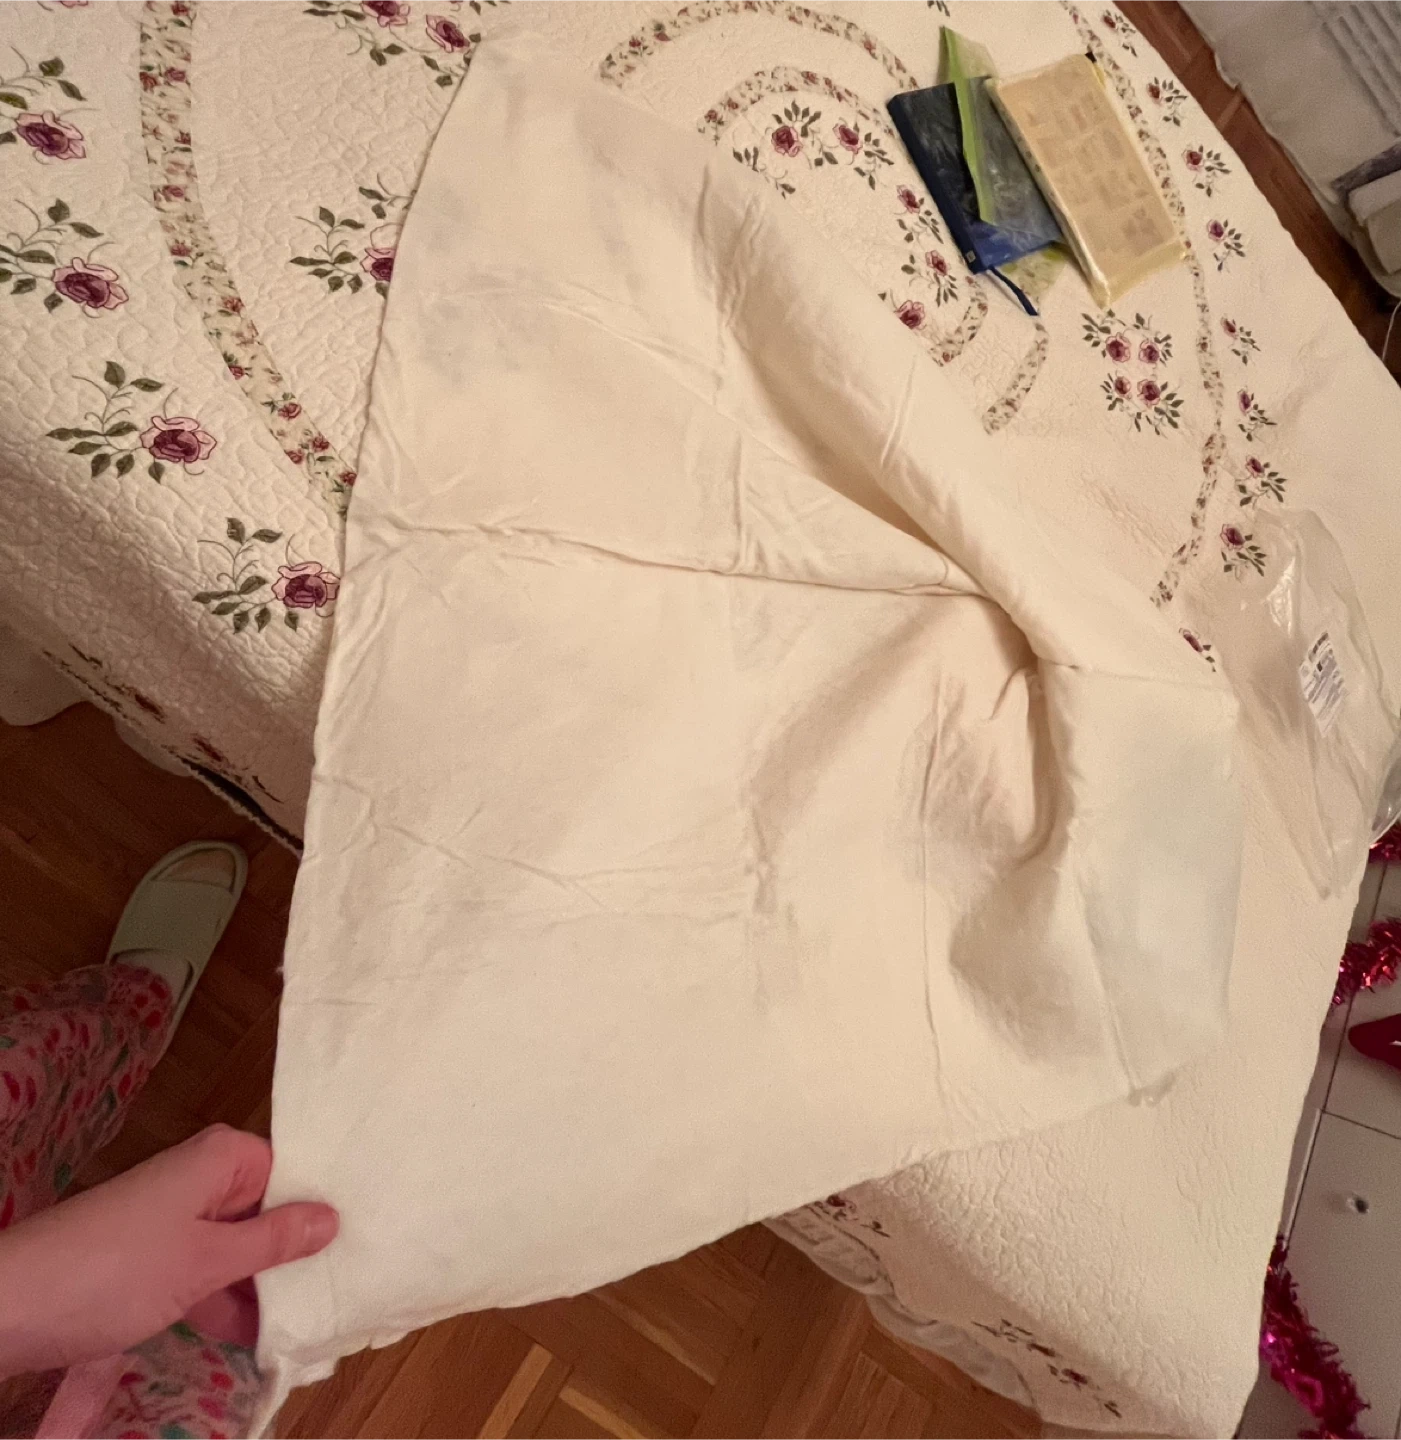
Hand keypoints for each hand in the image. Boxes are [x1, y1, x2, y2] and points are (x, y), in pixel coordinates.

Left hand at [0, 1125, 336, 1375]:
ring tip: (312, 1323)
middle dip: (297, 1252)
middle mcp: (203, 1180)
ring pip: (241, 1249)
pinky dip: (231, 1302)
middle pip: (269, 1210)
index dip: (324, 1203)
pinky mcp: (157, 1260)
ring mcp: (178, 1221)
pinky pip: (211, 1273)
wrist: (11, 1306)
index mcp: (222, 1158)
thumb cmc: (117, 1269)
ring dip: (266, 1287)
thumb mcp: (206, 1260)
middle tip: (346, 1289)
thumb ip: (273, 1242)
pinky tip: (261, 1339)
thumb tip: (334, 1217)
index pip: (294, 1169)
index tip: (365, 1237)